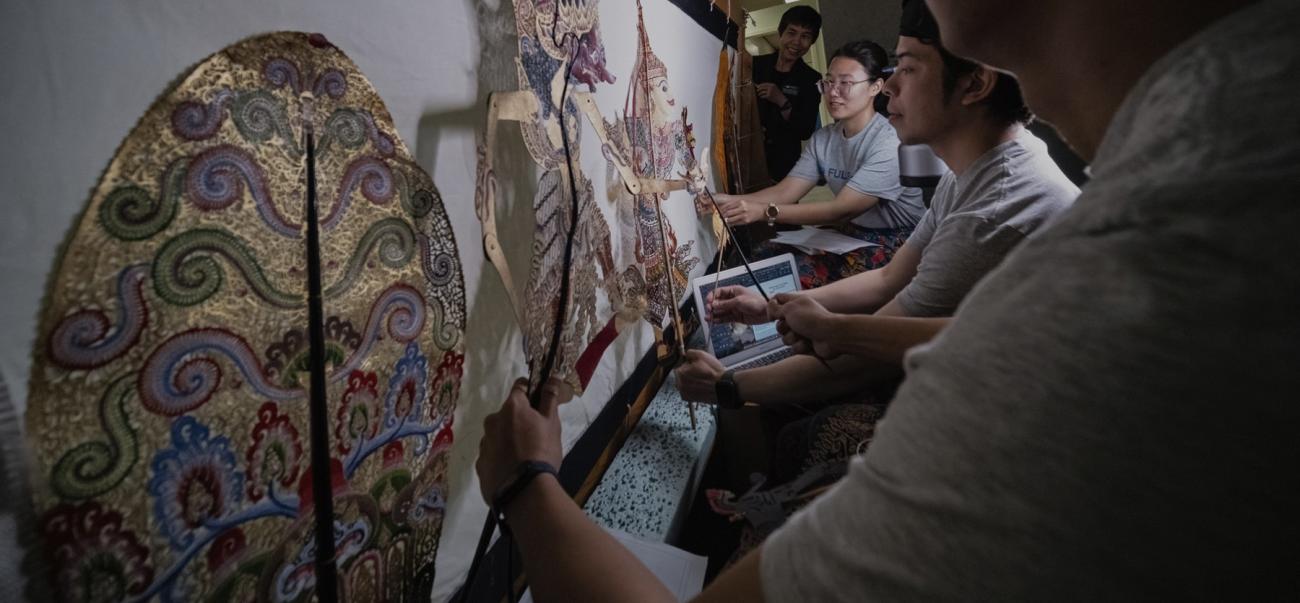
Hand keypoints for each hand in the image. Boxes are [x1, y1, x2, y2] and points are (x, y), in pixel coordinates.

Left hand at [477, 378, 566, 503]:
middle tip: (535, 436)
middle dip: (519, 420)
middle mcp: (492, 421)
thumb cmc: (542, 452)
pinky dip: (501, 458)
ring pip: (498, 435)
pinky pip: (492, 455)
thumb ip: (550, 399)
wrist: (525, 491)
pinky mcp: (480, 465)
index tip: (540, 402)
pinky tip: (513, 470)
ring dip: (508, 440)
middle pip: (507, 414)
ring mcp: (484, 443)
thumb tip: (552, 377)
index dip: (531, 392)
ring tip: (523, 457)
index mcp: (511, 407)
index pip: (520, 387)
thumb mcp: (552, 424)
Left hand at [674, 350, 725, 403]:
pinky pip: (687, 390)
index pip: (681, 364)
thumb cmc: (713, 373)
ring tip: (702, 380)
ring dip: (691, 380)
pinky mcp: (688, 399)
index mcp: (680, 373)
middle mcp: (679, 384)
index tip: (697, 366)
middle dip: (689, 373)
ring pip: (684, 382)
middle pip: (681, 374)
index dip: (690, 364)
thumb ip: (690, 353)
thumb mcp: (702, 355)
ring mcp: (683, 393)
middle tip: (701, 373)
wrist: (723, 387)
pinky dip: (692, 388)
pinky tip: (701, 386)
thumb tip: (687, 354)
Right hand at [707, 285, 770, 324]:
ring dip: (714, 314)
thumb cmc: (757, 302)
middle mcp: (732, 299)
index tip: (708, 301)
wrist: (767, 312)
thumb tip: (714, 304)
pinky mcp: (736, 317)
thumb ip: (725, 304)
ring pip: (721, 311)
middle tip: (709, 310)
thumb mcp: (739, 301)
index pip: (719, 292)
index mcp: (733, 291)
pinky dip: (719, 320)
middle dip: (712, 306)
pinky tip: (714, 321)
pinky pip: (725, 318)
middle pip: (718, 302)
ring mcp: (734, 308)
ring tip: (708, 318)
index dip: (712, 296)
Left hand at [716, 195, 764, 225]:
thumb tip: (725, 209)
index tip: (717, 211)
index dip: (721, 209)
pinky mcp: (745, 220)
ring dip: (725, 220)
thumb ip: (735, 205)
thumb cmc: (753, 206)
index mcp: (740, 202)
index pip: (727, 206)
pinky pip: (735, 223)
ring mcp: (743, 214)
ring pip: (730, 218)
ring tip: (722, 221)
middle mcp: (742, 208)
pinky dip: (731, 224)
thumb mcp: (744, 202)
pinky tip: (728, 224)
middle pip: (728, 212)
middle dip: (722, 215)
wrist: (762, 210)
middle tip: (718, 217)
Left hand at [756, 83, 788, 108]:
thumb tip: (762, 86)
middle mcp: (771, 87)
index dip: (760, 85)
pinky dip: (761, 97)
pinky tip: (761, 97)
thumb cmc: (778, 94)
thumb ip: (769, 87)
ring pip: (762, 92)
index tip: (757, 86)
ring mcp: (770, 92)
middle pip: (762, 87)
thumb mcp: (775, 88)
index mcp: (772, 85)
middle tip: (757, 90)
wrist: (781, 99)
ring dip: (759, 93)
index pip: (765, 84)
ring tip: (759, 94)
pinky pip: (763, 96)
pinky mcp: (769, 96)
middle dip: (759, 89)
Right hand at [769, 293, 838, 358]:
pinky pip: (793, 347)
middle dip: (783, 328)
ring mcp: (803, 330)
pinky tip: (808, 343)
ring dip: (792, 338)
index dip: (772, 308)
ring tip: (803, 335)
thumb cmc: (813, 320)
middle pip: (779, 323)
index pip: (778, 300)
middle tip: (792, 325)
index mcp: (796, 303)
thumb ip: (775, 307)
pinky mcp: (805, 343)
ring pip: (785, 337)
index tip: (772, 315)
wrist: (831, 337)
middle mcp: (799, 315)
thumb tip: (769, 305)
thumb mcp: (789, 309)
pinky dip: (800, 346)